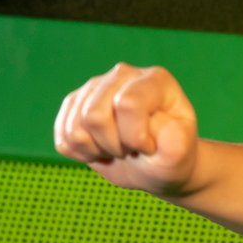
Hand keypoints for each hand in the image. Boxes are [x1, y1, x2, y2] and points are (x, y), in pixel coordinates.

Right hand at [54, 63, 198, 194]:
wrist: (154, 167)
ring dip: (97, 150)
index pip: (127, 104)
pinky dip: (81, 153)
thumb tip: (150, 120)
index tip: (150, 147)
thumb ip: (172, 140)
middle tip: (132, 148)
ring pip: (75, 129)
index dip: (136, 138)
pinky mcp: (74, 104)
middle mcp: (122, 75)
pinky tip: (101, 148)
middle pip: (95, 116)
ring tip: (118, 148)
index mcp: (155, 80)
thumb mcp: (179, 155)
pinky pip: (63, 138)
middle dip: (114, 145)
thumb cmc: (168, 157)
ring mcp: (95, 87)